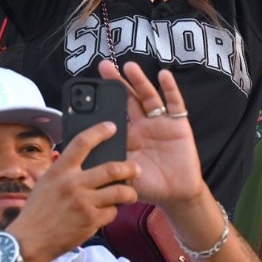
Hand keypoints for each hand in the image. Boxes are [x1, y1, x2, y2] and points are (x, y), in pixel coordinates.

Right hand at [6, 121, 138, 261]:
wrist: (31, 239)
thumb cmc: (37, 210)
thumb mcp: (45, 182)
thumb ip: (62, 169)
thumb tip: (72, 156)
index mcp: (60, 170)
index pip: (82, 143)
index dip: (99, 132)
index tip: (111, 127)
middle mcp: (73, 184)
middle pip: (111, 168)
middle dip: (129, 168)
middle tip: (135, 168)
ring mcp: (84, 203)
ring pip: (119, 192)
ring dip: (129, 192)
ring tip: (129, 193)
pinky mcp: (91, 221)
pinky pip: (112, 212)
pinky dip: (113, 211)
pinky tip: (107, 211)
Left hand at [98, 61, 204, 208]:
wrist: (175, 194)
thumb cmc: (148, 184)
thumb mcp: (122, 174)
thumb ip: (108, 164)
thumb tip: (84, 159)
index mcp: (125, 135)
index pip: (112, 113)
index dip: (102, 102)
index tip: (87, 90)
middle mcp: (141, 124)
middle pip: (127, 98)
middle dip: (116, 82)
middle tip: (104, 66)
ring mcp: (159, 122)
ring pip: (148, 96)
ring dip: (139, 80)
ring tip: (130, 66)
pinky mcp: (177, 124)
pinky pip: (174, 104)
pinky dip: (170, 89)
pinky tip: (164, 75)